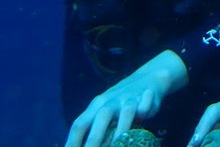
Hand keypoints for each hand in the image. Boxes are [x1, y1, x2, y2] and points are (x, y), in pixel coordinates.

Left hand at [64, 50, 188, 146]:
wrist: (146, 79)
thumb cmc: (120, 104)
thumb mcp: (105, 114)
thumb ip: (96, 131)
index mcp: (96, 106)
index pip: (80, 124)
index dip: (72, 141)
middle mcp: (110, 102)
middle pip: (100, 119)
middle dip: (94, 140)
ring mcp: (128, 99)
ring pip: (125, 113)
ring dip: (121, 131)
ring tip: (118, 145)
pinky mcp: (146, 97)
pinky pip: (144, 106)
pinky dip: (143, 111)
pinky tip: (142, 118)